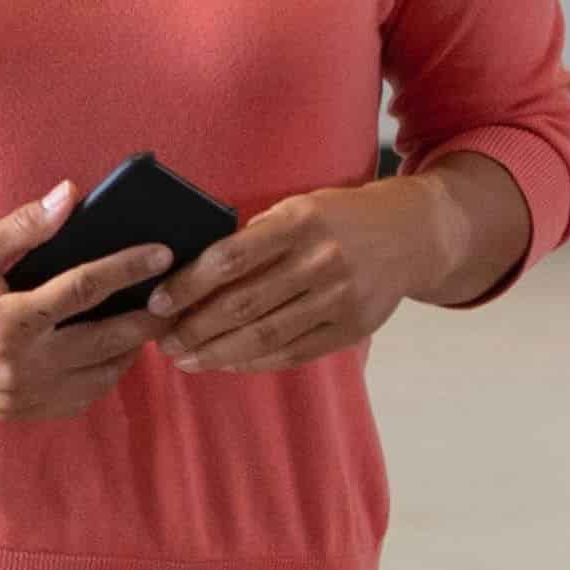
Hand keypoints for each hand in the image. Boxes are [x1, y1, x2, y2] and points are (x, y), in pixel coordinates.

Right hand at [0, 180, 177, 424]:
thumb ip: (23, 227)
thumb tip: (70, 196)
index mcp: (7, 320)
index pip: (86, 288)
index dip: (130, 268)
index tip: (163, 253)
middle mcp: (19, 364)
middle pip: (108, 341)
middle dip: (146, 317)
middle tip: (171, 296)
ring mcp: (18, 394)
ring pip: (100, 377)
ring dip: (127, 350)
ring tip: (139, 321)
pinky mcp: (14, 410)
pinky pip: (77, 399)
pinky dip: (100, 377)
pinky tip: (105, 353)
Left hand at [151, 172, 470, 375]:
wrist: (412, 235)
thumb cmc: (337, 218)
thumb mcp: (299, 208)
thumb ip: (253, 235)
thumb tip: (188, 268)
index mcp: (300, 221)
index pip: (231, 256)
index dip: (189, 283)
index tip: (157, 300)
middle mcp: (321, 260)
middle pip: (244, 303)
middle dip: (195, 327)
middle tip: (163, 340)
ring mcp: (341, 298)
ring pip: (266, 335)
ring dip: (217, 352)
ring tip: (185, 359)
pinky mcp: (353, 328)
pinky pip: (294, 352)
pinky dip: (255, 361)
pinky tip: (226, 362)